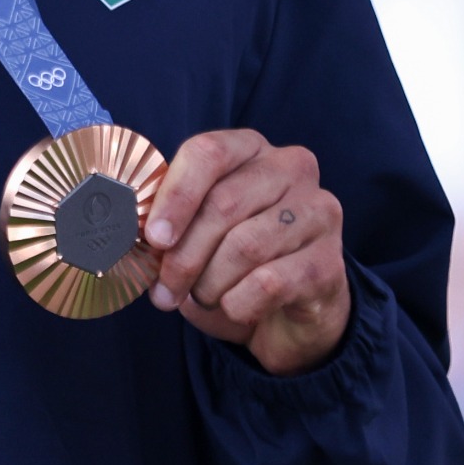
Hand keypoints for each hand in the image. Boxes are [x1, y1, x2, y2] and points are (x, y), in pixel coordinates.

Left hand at [143, 128, 349, 374]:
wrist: (288, 316)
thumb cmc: (233, 264)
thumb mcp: (198, 233)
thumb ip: (170, 222)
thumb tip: (132, 231)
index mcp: (250, 149)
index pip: (208, 153)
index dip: (175, 196)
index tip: (153, 238)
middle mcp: (291, 168)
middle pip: (223, 204)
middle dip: (183, 256)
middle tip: (165, 290)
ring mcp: (319, 211)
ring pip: (244, 247)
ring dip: (209, 284)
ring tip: (202, 298)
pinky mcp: (330, 261)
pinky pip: (268, 283)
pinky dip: (238, 304)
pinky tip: (237, 308)